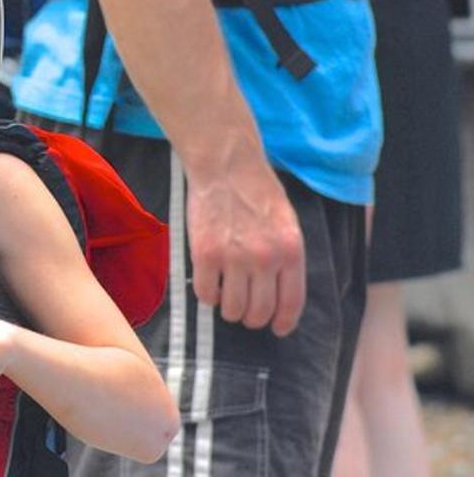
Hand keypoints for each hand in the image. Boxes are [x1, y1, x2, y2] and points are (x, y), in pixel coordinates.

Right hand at [185, 155, 305, 336]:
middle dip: (253, 318)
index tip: (277, 328)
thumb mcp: (287, 224)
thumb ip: (286, 258)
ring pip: (233, 308)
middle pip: (260, 311)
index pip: (290, 303)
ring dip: (230, 310)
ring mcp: (233, 257)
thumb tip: (278, 294)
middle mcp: (265, 258)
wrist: (226, 166)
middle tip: (246, 313)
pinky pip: (206, 293)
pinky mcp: (204, 254)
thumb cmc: (257, 192)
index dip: (283, 322)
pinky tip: (210, 286)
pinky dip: (208, 296)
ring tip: (227, 298)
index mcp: (290, 251)